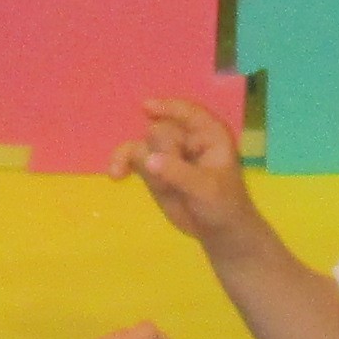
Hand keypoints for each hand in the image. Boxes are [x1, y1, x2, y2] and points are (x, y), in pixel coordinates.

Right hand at [120, 95, 264, 248]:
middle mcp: (187, 138)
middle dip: (157, 151)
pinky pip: (132, 157)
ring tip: (119, 172)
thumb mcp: (206, 189)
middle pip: (160, 131)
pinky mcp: (153, 168)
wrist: (217, 230)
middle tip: (165, 178)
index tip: (146, 107)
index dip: (168, 107)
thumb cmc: (223, 204)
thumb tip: (149, 160)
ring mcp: (168, 153)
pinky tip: (116, 174)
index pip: (188, 112)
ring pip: (143, 143)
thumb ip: (178, 172)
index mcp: (209, 134)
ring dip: (130, 156)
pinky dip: (122, 162)